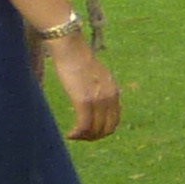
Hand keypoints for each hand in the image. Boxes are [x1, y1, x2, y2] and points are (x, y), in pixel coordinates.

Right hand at [47, 25, 119, 142]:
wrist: (70, 46)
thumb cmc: (77, 58)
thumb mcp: (95, 76)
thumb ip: (98, 88)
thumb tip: (91, 99)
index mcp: (114, 91)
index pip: (114, 120)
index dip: (102, 130)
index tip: (89, 132)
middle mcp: (110, 97)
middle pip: (107, 128)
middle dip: (93, 137)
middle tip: (79, 136)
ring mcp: (98, 99)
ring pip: (95, 129)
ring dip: (84, 137)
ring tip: (73, 136)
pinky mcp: (83, 100)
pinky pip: (84, 125)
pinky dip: (77, 134)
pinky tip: (69, 135)